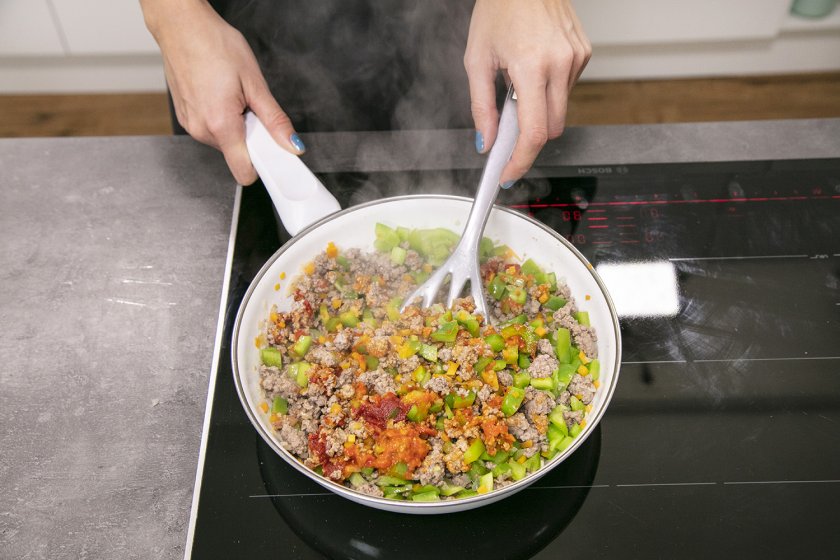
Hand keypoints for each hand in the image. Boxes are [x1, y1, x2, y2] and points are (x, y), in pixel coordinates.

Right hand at [140, 0, 302, 184]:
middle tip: (249, 105)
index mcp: (220, 125)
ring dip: (236, 125)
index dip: (264, 166)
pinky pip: (211, 129)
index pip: (244, 171)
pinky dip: (222, 118)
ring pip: (225, 141)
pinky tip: (219, 93)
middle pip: (237, 153)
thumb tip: (292, 144)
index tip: (276, 156)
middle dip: (251, 136)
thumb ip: (275, 120)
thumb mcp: (255, 82)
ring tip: (231, 94)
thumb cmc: (214, 45)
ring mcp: (190, 124)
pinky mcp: (185, 117)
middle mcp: (201, 130)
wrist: (181, 25)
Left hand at [464, 0, 590, 186]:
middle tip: (506, 129)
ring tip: (519, 82)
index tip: (509, 173)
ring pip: (561, 110)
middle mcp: (561, 63)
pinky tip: (534, 68)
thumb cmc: (500, 8)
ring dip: (539, 109)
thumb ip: (481, 106)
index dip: (521, 160)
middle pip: (552, 128)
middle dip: (529, 136)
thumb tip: (486, 141)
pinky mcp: (583, 53)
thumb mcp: (477, 59)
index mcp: (532, 66)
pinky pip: (567, 89)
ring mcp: (576, 58)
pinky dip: (550, 90)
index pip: (534, 132)